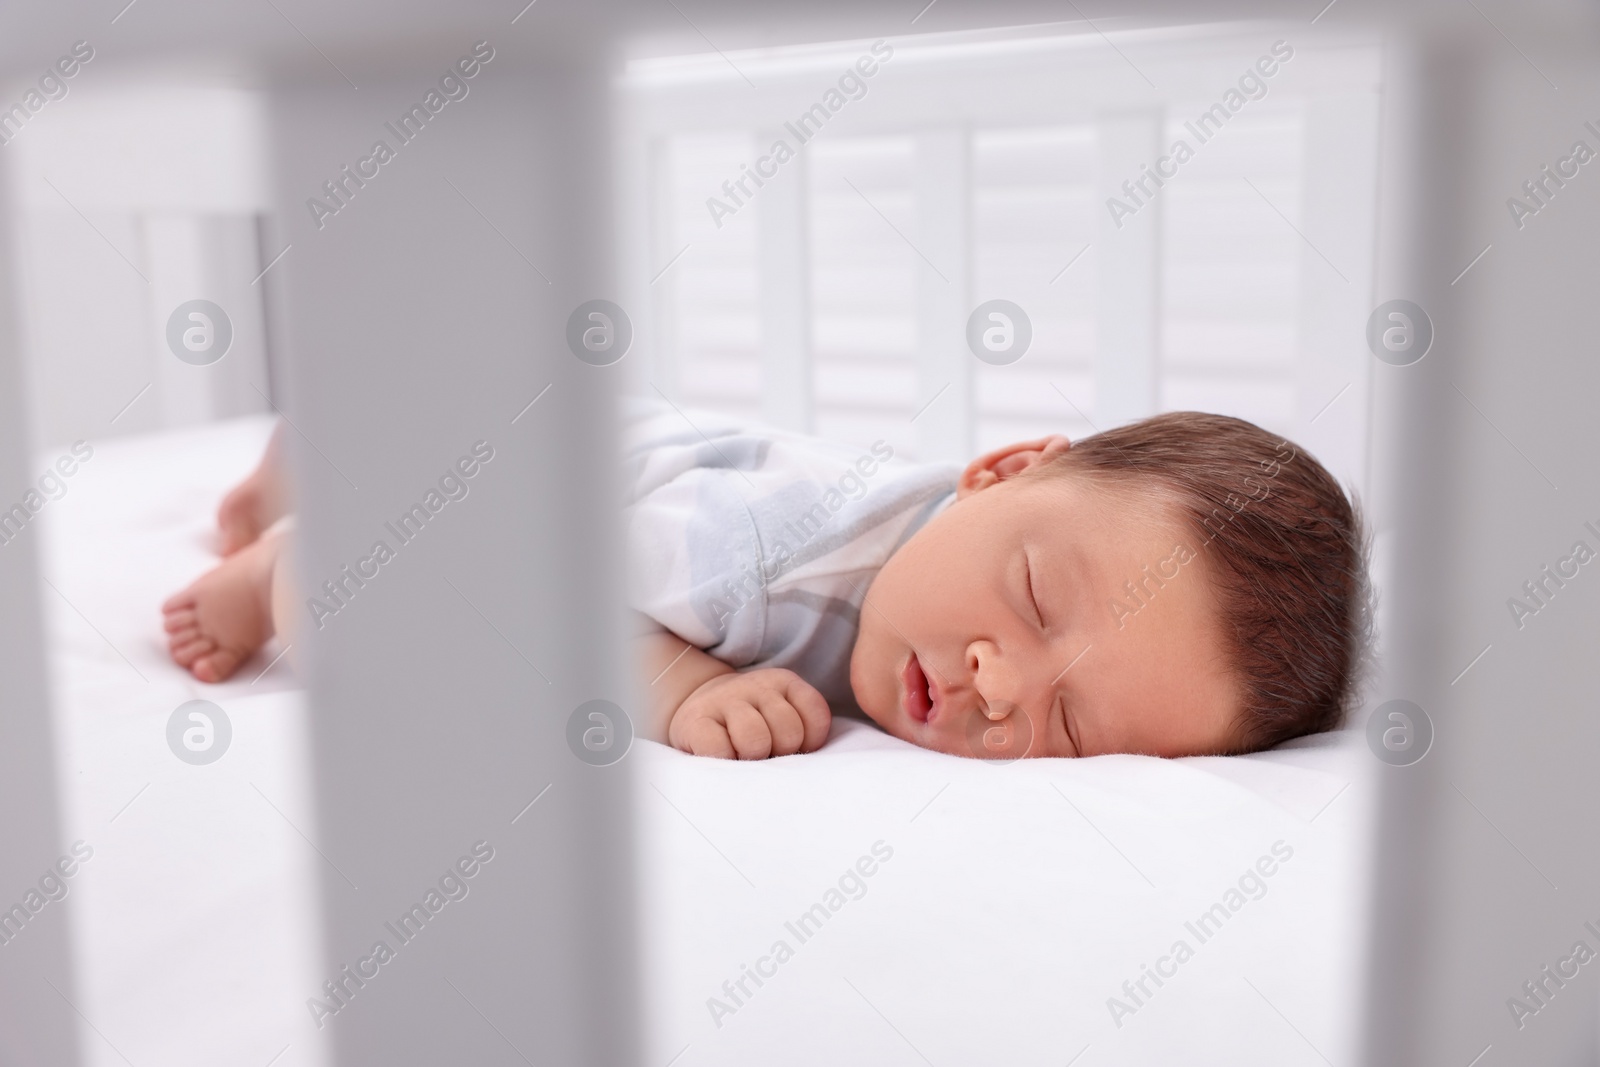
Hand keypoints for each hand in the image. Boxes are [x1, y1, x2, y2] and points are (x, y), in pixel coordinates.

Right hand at [668, 668, 831, 759]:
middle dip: (781, 752)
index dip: (810, 741)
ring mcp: (725, 700)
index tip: (795, 748)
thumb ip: (803, 732)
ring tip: (745, 757)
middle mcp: (757, 686)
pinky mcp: (695, 720)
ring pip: (754, 737)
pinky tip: (722, 756)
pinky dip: (724, 760)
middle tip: (767, 755)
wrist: (699, 710)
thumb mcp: (783, 717)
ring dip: (752, 756)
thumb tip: (803, 767)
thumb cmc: (750, 725)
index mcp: (784, 683)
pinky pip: (718, 749)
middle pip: (788, 730)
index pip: (815, 713)